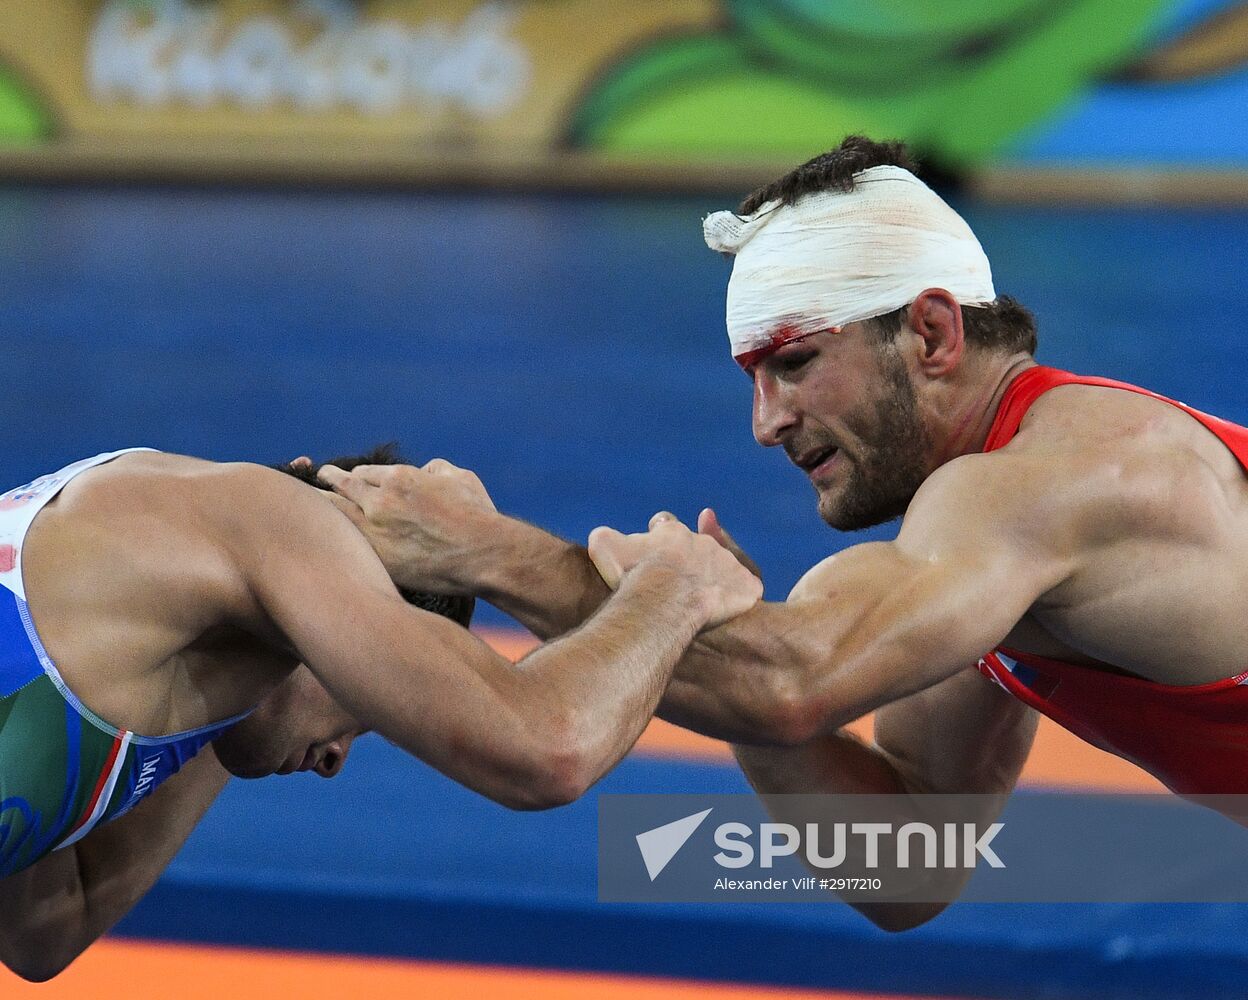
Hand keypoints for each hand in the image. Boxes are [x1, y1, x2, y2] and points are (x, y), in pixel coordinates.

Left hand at [317, 459, 497, 594]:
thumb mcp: (460, 477)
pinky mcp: (375, 558)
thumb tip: (426, 469)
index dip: (356, 477)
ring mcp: (374, 530)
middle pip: (340, 487)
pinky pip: (343, 545)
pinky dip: (331, 540)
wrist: (482, 554)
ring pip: (333, 513)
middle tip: (320, 480)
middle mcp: (380, 500)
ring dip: (320, 507)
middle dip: (328, 481)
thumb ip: (436, 469)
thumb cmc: (477, 515)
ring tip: (309, 507)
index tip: (350, 480)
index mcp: (399, 478)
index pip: (363, 473)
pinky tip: (324, 541)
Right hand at [587, 512, 762, 629]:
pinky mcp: (745, 588)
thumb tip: (602, 537)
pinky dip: (740, 598)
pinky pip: (748, 591)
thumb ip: (604, 537)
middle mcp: (704, 543)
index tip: (653, 547)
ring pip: (724, 568)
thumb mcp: (604, 547)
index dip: (659, 534)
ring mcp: (727, 565)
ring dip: (715, 580)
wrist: (664, 598)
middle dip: (689, 561)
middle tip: (678, 582)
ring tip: (704, 599)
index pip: (666, 525)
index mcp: (672, 533)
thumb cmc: (632, 575)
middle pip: (699, 546)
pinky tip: (729, 611)